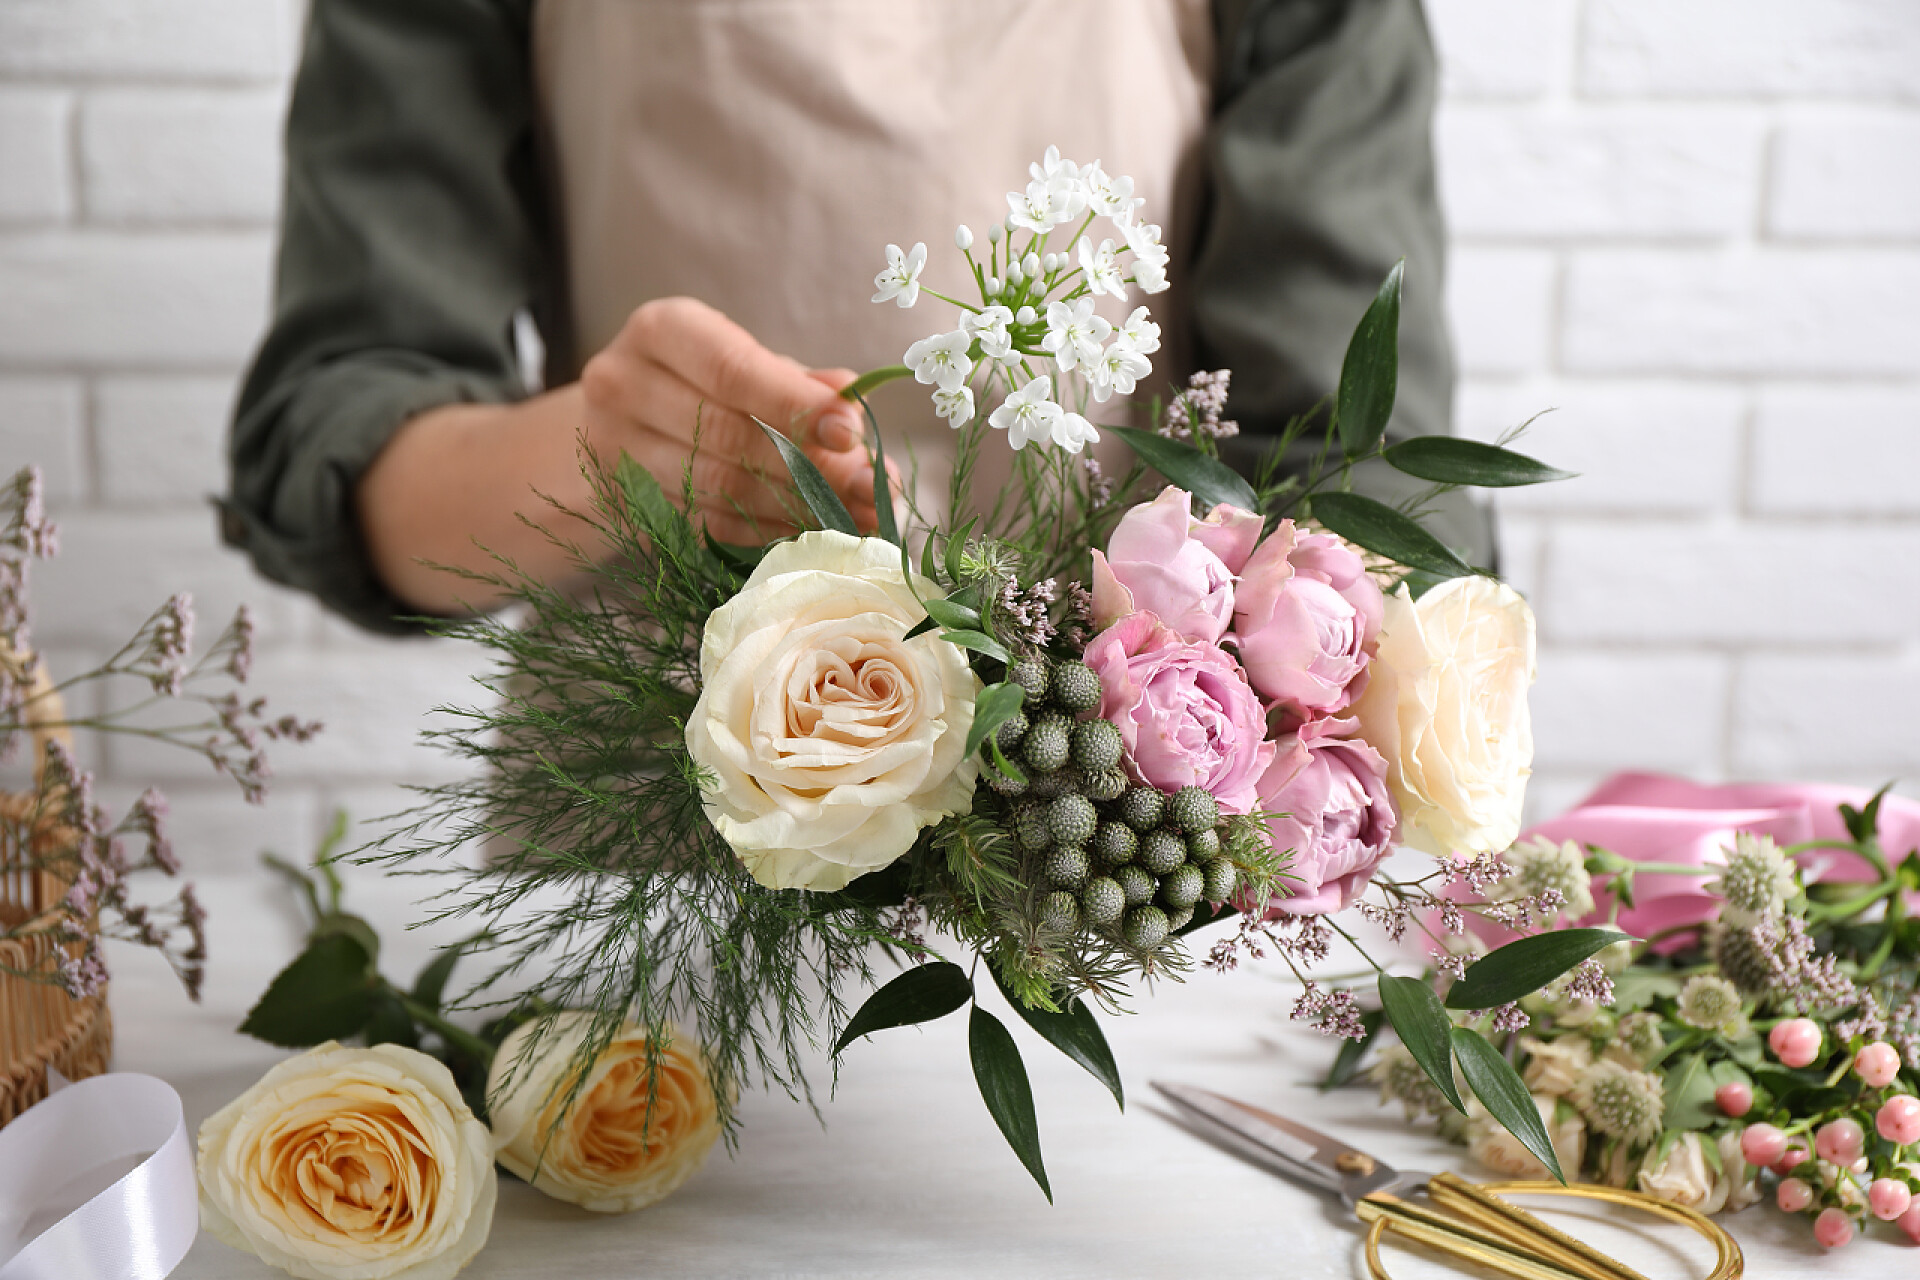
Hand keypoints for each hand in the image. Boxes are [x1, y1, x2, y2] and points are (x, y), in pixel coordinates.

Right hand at [579, 297, 877, 542]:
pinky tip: (810, 534)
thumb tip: (857, 411)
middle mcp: (623, 384)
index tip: (850, 432)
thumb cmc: (702, 384)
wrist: (620, 423)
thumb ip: (803, 385)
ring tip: (855, 519)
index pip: (732, 370)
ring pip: (718, 487)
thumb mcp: (750, 365)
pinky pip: (707, 525)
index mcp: (662, 330)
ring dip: (796, 508)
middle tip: (872, 491)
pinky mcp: (624, 504)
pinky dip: (766, 533)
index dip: (794, 404)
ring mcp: (614, 450)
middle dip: (810, 466)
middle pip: (726, 433)